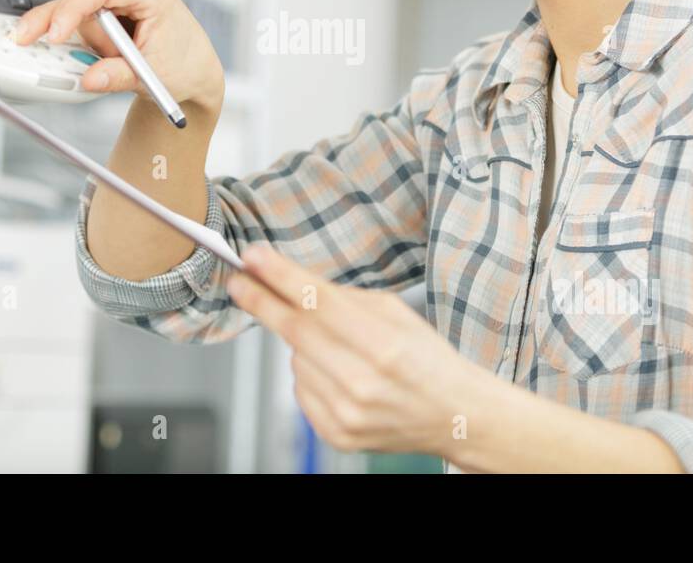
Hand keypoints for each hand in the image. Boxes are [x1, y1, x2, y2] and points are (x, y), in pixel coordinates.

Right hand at [13, 0, 224, 117]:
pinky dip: (83, 39)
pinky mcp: (109, 5)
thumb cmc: (182, 64)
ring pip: (80, 12)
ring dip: (87, 40)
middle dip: (63, 25)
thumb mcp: (152, 76)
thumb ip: (118, 76)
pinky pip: (83, 19)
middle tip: (29, 39)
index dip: (72, 8)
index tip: (54, 32)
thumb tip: (90, 77)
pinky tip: (105, 53)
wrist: (192, 68)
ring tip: (117, 58)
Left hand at [225, 245, 479, 456]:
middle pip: (294, 332)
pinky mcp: (336, 434)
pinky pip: (302, 389)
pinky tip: (340, 374)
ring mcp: (346, 414)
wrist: (453, 415)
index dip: (279, 277)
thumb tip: (289, 281)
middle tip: (239, 281)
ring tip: (340, 348)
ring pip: (296, 360)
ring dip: (302, 344)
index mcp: (384, 346)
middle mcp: (362, 383)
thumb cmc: (427, 358)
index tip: (252, 258)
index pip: (317, 303)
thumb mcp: (396, 312)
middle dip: (262, 301)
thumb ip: (342, 297)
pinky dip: (311, 374)